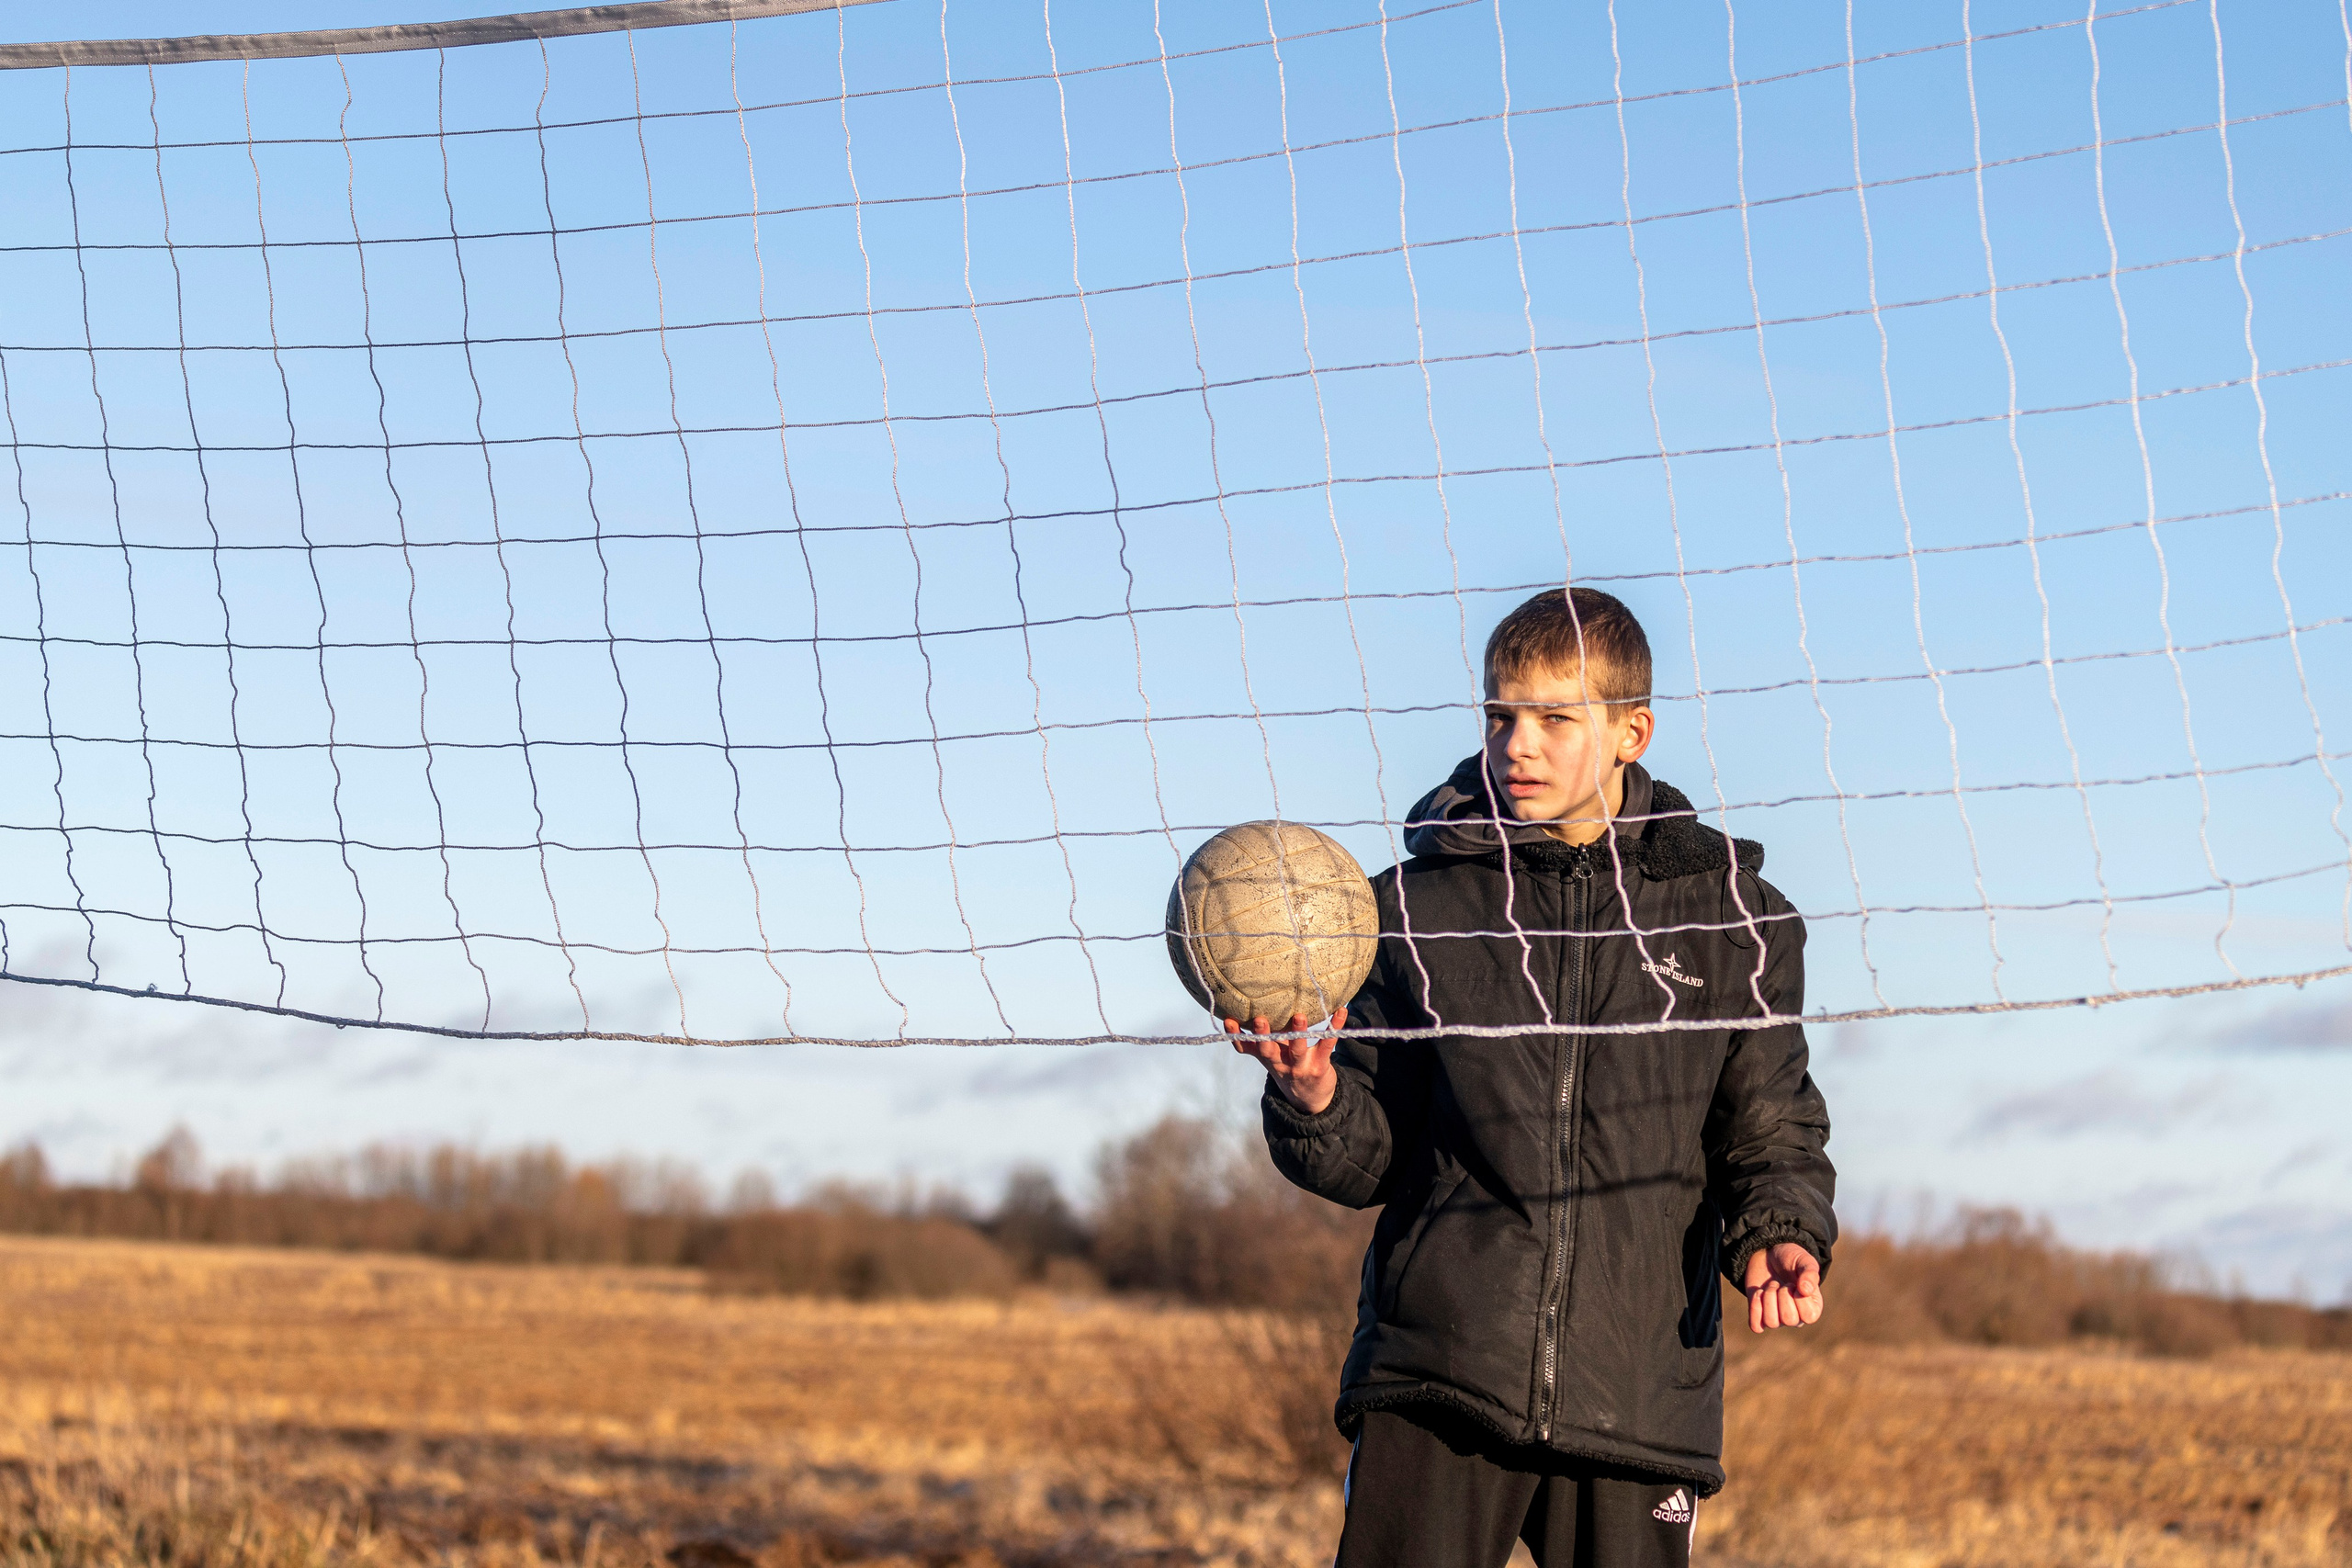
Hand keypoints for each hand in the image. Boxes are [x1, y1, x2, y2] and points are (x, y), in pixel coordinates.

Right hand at [1225, 1008, 1345, 1114]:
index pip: (1247, 1048)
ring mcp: (1301, 1066)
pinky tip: (1341, 1011)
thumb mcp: (1268, 1058)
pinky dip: (1335, 1026)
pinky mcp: (1320, 1065)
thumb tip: (1231, 1016)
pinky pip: (1328, 1044)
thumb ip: (1252, 1042)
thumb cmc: (1286, 1068)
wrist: (1310, 1099)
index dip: (1236, 1036)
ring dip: (1298, 1032)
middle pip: (1269, 1050)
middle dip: (1263, 1035)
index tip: (1229, 1021)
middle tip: (1259, 1019)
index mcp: (1267, 1057)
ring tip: (1299, 1016)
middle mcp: (1281, 1063)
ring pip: (1298, 1049)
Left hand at [1742, 1242, 1823, 1332]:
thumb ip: (1810, 1273)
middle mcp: (1797, 1317)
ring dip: (1768, 1299)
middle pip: (1789, 1320)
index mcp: (1813, 1307)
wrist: (1768, 1254)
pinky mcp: (1759, 1314)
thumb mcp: (1804, 1260)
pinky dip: (1755, 1308)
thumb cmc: (1791, 1259)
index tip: (1795, 1283)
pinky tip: (1758, 1292)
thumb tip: (1806, 1291)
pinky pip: (1756, 1326)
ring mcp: (1777, 1317)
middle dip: (1782, 1295)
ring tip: (1771, 1286)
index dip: (1799, 1297)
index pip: (1809, 1316)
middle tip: (1781, 1283)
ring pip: (1771, 1323)